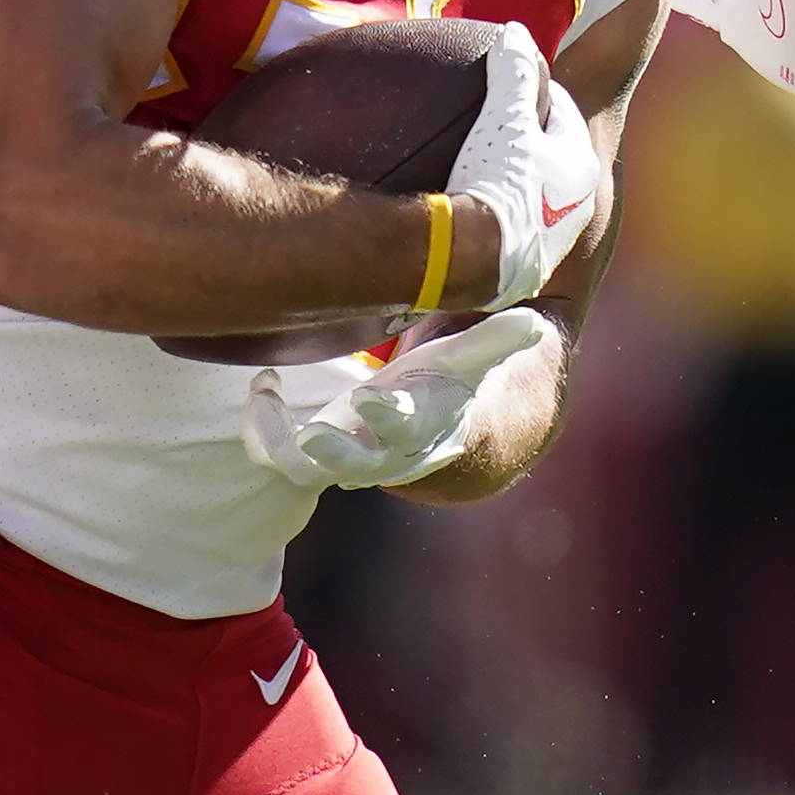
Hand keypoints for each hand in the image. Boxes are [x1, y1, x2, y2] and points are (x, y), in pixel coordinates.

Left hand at [242, 310, 551, 492]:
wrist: (442, 432)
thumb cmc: (456, 382)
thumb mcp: (478, 358)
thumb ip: (501, 339)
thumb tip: (533, 323)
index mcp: (425, 425)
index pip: (409, 430)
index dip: (390, 419)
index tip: (370, 400)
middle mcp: (385, 450)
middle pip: (358, 466)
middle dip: (335, 454)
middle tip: (311, 435)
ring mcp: (346, 453)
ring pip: (306, 470)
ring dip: (278, 440)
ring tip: (265, 394)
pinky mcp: (316, 451)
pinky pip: (277, 454)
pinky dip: (261, 427)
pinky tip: (264, 384)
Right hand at [445, 27, 600, 307]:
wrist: (472, 263)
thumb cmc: (495, 183)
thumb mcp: (503, 118)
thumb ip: (512, 72)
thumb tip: (515, 32)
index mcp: (580, 164)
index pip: (561, 110)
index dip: (533, 91)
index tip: (504, 81)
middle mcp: (576, 206)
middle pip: (551, 156)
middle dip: (526, 138)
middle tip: (490, 122)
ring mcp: (550, 243)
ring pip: (532, 196)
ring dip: (510, 180)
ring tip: (472, 165)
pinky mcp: (521, 271)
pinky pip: (508, 229)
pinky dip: (492, 215)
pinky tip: (462, 212)